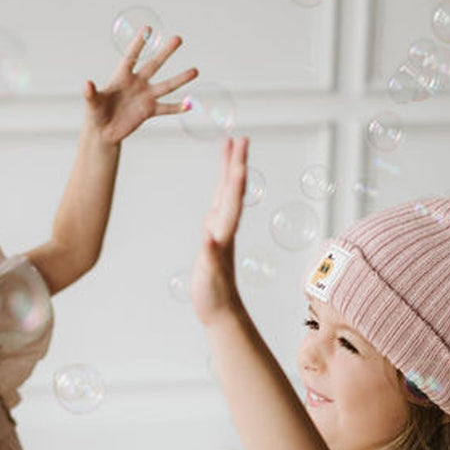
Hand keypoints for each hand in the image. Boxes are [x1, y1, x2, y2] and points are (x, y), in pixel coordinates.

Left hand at [84, 30, 197, 144]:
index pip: (132, 56)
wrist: (104, 130)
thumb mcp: (92, 104)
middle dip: (166, 52)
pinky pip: (166, 108)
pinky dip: (177, 107)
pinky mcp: (149, 111)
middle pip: (154, 64)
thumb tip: (87, 84)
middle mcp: (137, 83)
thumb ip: (91, 93)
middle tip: (178, 38)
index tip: (148, 30)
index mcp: (122, 76)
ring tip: (195, 71)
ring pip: (166, 86)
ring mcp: (145, 96)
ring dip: (180, 79)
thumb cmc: (96, 113)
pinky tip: (189, 104)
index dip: (139, 44)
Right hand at [190, 136, 248, 325]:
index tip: (237, 147)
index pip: (231, 196)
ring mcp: (221, 232)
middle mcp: (225, 228)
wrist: (221, 311)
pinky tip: (221, 186)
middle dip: (235, 163)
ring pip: (227, 196)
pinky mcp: (215, 239)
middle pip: (231, 189)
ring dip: (229, 173)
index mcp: (224, 232)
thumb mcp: (209, 275)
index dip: (234, 170)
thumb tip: (210, 237)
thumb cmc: (214, 296)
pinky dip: (220, 193)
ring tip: (231, 153)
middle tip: (239, 137)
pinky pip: (219, 209)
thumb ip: (210, 256)